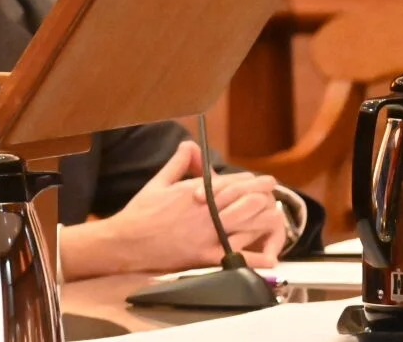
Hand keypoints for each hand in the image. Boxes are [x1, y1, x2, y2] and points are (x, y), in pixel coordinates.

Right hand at [62, 141, 287, 276]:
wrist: (127, 241)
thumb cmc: (141, 212)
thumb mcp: (158, 182)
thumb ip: (178, 163)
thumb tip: (190, 145)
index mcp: (194, 192)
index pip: (231, 183)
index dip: (250, 181)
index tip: (262, 179)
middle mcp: (204, 212)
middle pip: (244, 201)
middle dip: (262, 194)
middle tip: (272, 191)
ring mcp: (206, 235)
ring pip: (246, 224)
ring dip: (263, 219)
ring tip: (274, 215)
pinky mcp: (204, 256)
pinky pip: (235, 257)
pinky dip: (255, 258)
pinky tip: (271, 257)